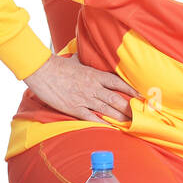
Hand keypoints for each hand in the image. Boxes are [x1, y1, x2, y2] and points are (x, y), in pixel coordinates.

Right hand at [23, 53, 141, 122]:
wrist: (41, 71)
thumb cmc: (57, 65)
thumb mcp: (75, 60)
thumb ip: (84, 60)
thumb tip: (86, 55)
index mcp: (95, 75)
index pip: (118, 83)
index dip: (131, 89)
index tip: (140, 95)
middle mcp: (93, 87)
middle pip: (116, 98)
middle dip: (128, 107)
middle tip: (139, 114)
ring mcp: (84, 98)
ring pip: (107, 109)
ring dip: (119, 117)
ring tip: (130, 123)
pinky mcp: (74, 108)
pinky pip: (92, 117)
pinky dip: (102, 123)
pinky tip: (111, 128)